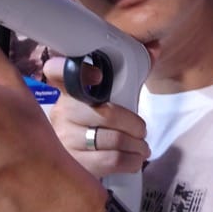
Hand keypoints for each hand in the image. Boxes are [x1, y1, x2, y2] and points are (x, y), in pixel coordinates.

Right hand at [42, 55, 149, 181]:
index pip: (57, 71)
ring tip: (142, 148)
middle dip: (134, 125)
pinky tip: (135, 160)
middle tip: (141, 131)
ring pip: (111, 140)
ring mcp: (63, 139)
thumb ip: (132, 73)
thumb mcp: (112, 97)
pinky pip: (109, 161)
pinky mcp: (73, 163)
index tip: (98, 76)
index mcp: (69, 90)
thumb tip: (155, 48)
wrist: (76, 163)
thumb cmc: (99, 123)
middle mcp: (61, 112)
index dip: (78, 72)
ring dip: (136, 146)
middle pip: (105, 114)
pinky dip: (130, 161)